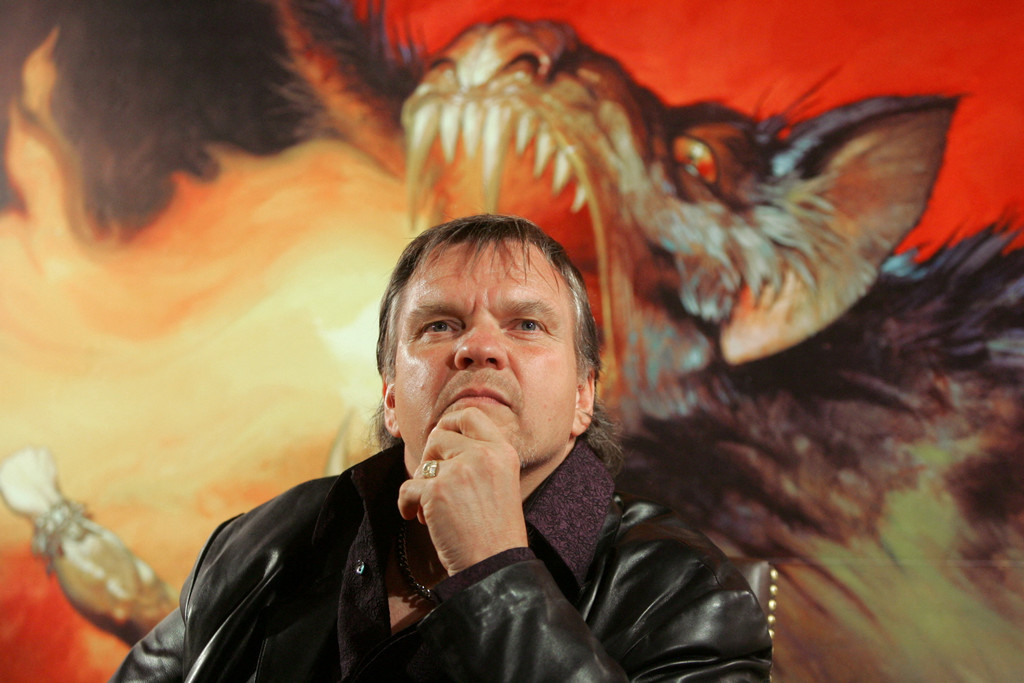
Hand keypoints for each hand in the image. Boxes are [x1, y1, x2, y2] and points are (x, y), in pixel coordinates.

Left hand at [397, 407, 528, 574]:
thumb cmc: (496, 531)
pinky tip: (418, 518)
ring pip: (422, 464)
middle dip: (430, 460)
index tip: (441, 444)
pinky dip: (407, 505)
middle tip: (435, 484)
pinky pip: (407, 488)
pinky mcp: (437, 491)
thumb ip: (480, 458)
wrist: (494, 566)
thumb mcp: (501, 481)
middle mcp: (483, 455)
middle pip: (439, 437)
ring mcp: (459, 471)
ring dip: (420, 486)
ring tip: (431, 510)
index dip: (449, 424)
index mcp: (502, 451)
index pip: (470, 415)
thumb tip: (441, 438)